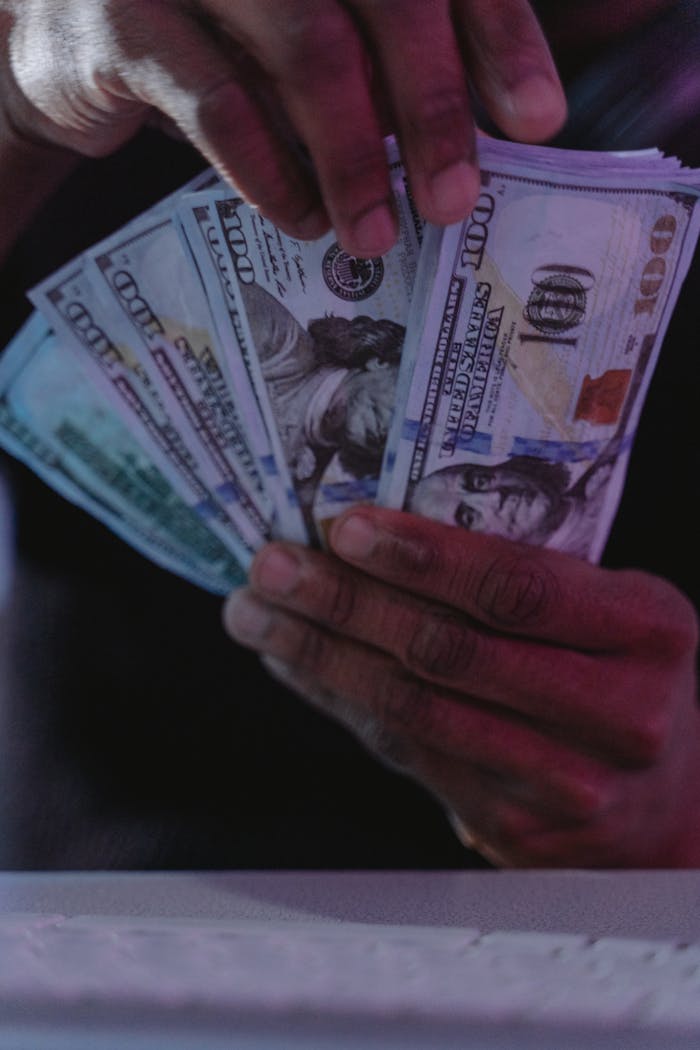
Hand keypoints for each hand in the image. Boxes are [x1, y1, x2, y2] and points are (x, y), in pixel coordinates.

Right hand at [0, 0, 565, 255]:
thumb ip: (401, 45)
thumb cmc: (226, 32)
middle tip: (455, 201)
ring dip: (354, 158)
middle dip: (433, 106)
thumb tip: (511, 111)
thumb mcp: (315, 25)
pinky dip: (271, 174)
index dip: (499, 32)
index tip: (539, 119)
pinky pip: (218, 103)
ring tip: (377, 236)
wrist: (74, 27)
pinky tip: (302, 220)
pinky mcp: (124, 18)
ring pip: (308, 47)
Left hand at [223, 507, 699, 867]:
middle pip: (450, 652)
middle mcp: (617, 712)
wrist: (671, 803)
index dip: (424, 558)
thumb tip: (378, 532)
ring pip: (415, 711)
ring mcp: (565, 782)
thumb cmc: (624, 679)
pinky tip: (297, 666)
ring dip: (320, 656)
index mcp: (645, 631)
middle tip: (273, 566)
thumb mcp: (610, 613)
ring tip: (257, 614)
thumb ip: (524, 578)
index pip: (517, 587)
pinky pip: (408, 754)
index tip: (346, 526)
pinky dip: (340, 703)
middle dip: (345, 603)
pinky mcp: (516, 826)